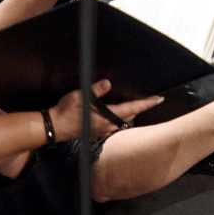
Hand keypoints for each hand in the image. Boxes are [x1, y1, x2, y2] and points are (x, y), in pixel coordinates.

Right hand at [46, 80, 160, 139]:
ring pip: (123, 121)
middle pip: (131, 115)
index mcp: (107, 116)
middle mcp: (108, 125)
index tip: (158, 99)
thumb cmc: (66, 112)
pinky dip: (120, 117)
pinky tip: (119, 114)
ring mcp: (103, 130)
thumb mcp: (80, 96)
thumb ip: (95, 90)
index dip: (146, 103)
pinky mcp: (97, 131)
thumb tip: (107, 83)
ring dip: (131, 112)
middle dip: (142, 107)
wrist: (55, 127)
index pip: (132, 108)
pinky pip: (114, 124)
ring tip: (139, 104)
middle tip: (153, 100)